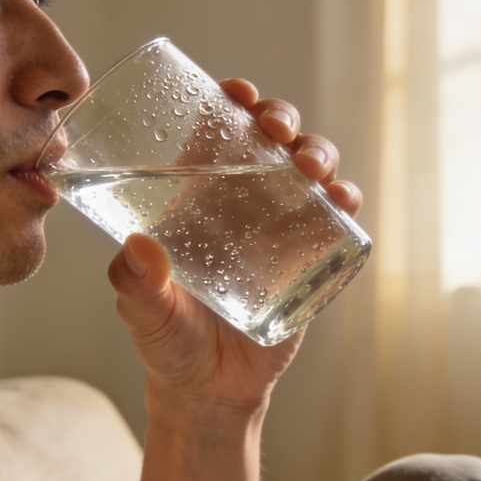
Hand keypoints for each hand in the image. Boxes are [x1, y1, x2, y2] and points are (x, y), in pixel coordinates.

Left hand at [106, 79, 361, 411]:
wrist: (210, 390)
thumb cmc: (168, 341)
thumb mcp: (143, 311)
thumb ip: (136, 284)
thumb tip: (139, 250)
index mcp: (200, 197)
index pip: (218, 131)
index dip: (231, 102)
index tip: (236, 91)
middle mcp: (245, 203)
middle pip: (272, 140)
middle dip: (281, 119)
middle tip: (276, 128)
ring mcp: (283, 228)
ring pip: (310, 171)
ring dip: (318, 154)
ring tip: (310, 167)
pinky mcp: (311, 260)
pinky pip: (336, 220)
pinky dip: (345, 202)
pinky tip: (341, 199)